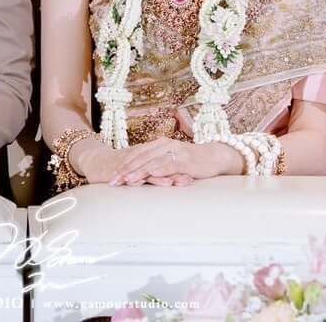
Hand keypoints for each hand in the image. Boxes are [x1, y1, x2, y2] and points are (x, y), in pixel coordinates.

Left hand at [108, 134, 234, 185]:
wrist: (214, 156)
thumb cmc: (191, 161)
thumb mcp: (171, 161)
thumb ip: (157, 164)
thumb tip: (140, 174)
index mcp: (159, 144)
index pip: (137, 154)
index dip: (123, 165)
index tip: (111, 175)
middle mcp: (165, 145)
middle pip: (140, 158)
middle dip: (125, 170)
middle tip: (113, 181)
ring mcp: (174, 152)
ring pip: (151, 162)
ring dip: (137, 172)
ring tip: (126, 181)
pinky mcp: (184, 161)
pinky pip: (168, 165)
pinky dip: (157, 171)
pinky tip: (148, 176)